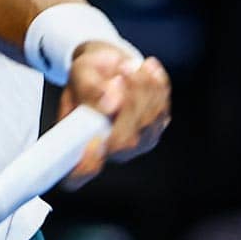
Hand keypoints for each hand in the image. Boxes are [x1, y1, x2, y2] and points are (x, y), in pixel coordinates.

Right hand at [60, 42, 169, 187]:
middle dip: (128, 102)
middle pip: (124, 142)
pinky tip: (148, 68)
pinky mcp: (154, 128)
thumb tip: (110, 103)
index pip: (78, 174)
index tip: (93, 141)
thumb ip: (90, 89)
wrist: (108, 66)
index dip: (87, 164)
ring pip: (148, 124)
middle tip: (121, 73)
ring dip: (144, 89)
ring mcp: (135, 143)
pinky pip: (162, 110)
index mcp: (78, 144)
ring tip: (131, 65)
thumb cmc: (89, 75)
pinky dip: (157, 86)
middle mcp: (108, 151)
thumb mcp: (79, 73)